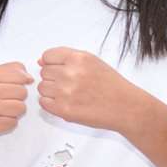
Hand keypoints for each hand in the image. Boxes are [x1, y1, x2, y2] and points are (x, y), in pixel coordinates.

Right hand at [0, 62, 31, 141]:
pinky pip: (13, 122)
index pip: (18, 74)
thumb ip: (6, 71)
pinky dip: (9, 122)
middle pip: (22, 92)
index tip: (15, 86)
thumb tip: (29, 78)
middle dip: (17, 97)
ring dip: (15, 111)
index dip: (21, 81)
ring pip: (20, 107)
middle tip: (6, 100)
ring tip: (3, 110)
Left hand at [37, 48, 151, 132]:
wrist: (125, 106)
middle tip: (69, 84)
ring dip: (51, 91)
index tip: (60, 70)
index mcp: (78, 58)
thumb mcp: (92, 61)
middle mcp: (71, 73)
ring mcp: (66, 92)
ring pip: (42, 87)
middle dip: (53, 78)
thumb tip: (41, 61)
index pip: (47, 56)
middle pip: (44, 72)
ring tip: (69, 94)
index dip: (52, 64)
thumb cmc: (111, 85)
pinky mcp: (64, 110)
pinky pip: (43, 103)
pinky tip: (65, 102)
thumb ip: (66, 58)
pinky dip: (51, 104)